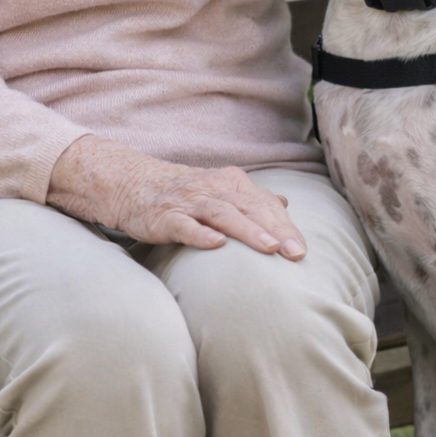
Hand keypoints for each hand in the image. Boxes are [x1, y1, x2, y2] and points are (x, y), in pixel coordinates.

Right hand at [48, 136, 306, 258]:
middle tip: (297, 254)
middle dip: (276, 231)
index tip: (303, 251)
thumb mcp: (220, 190)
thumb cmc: (183, 193)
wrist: (132, 183)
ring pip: (223, 215)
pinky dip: (200, 233)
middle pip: (250, 209)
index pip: (265, 205)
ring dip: (247, 230)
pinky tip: (216, 244)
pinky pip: (184, 225)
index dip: (285, 227)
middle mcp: (213, 189)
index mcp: (231, 183)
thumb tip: (285, 204)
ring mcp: (188, 202)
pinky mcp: (164, 216)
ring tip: (269, 248)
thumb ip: (252, 198)